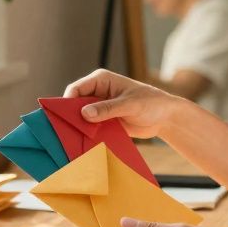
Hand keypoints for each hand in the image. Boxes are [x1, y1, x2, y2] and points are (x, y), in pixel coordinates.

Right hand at [63, 69, 181, 138]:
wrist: (165, 118)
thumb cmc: (151, 103)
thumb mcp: (129, 105)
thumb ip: (107, 109)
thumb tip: (84, 114)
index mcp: (100, 80)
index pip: (76, 89)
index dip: (67, 102)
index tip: (62, 117)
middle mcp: (97, 93)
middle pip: (75, 105)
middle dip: (71, 117)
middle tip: (65, 132)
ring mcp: (100, 108)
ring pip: (81, 118)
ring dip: (78, 128)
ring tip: (73, 141)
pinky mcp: (104, 122)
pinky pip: (90, 128)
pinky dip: (87, 136)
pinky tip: (84, 145)